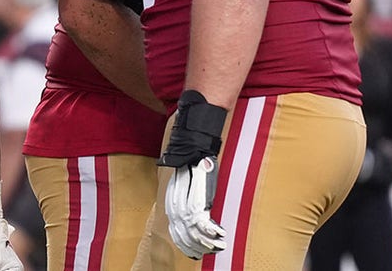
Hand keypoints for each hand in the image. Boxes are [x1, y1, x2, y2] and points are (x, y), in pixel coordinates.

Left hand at [159, 90, 228, 258]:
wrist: (195, 137)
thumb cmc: (192, 154)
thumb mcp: (184, 174)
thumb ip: (185, 188)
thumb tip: (189, 201)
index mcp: (172, 194)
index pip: (174, 223)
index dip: (181, 239)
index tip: (190, 250)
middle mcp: (176, 197)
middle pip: (180, 229)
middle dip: (191, 244)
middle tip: (202, 253)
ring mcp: (186, 196)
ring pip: (191, 228)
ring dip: (203, 241)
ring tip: (215, 247)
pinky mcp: (198, 193)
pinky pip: (201, 219)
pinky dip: (210, 231)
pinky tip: (219, 235)